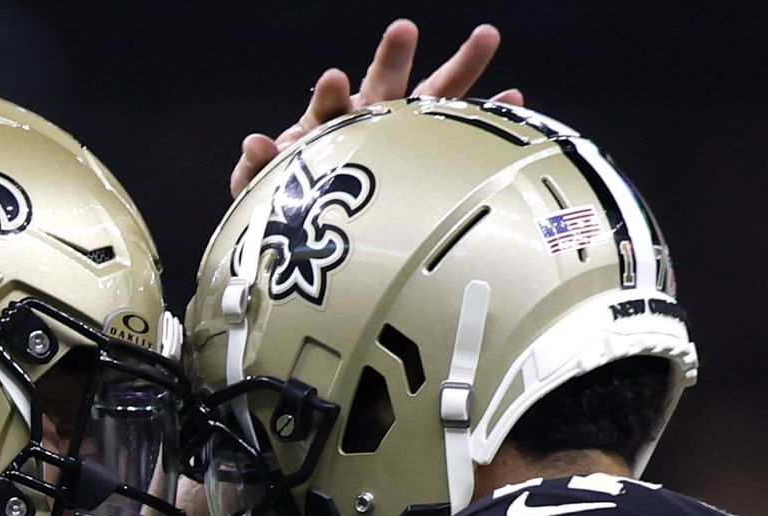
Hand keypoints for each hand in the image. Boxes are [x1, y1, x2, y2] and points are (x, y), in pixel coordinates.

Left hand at [229, 19, 526, 196]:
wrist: (316, 233)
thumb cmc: (293, 201)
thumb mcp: (266, 187)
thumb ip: (258, 166)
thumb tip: (254, 143)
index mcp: (329, 127)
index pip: (330, 105)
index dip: (332, 94)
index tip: (336, 80)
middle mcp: (368, 123)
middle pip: (384, 85)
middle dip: (393, 57)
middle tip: (402, 29)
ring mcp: (400, 137)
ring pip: (430, 98)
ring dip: (458, 69)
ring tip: (486, 37)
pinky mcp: (423, 157)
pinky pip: (458, 137)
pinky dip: (486, 115)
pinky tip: (513, 98)